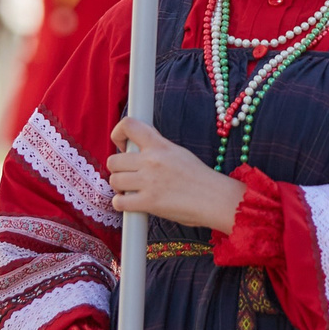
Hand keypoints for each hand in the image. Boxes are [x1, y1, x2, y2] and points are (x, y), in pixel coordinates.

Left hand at [107, 117, 244, 232]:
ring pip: (114, 180)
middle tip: (128, 175)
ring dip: (120, 187)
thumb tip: (136, 148)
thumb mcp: (178, 152)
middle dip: (117, 169)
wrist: (215, 198)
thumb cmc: (199, 178)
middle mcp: (151, 160)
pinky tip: (131, 203)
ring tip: (131, 190)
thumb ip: (156, 148)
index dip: (117, 134)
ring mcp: (149, 181)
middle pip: (113, 160)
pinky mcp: (148, 202)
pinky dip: (121, 204)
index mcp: (160, 145)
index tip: (121, 145)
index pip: (128, 125)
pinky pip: (119, 202)